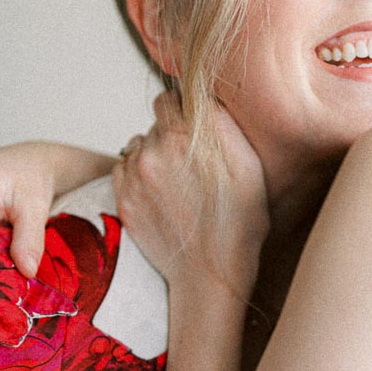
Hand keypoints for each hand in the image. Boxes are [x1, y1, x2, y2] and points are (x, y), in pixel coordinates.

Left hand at [113, 93, 268, 299]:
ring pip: (138, 147)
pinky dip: (139, 176)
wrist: (210, 275)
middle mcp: (151, 151)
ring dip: (154, 156)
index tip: (195, 128)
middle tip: (193, 165)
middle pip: (154, 125)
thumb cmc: (239, 223)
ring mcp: (133, 177)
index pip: (169, 99)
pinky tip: (162, 195)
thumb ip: (223, 122)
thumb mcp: (248, 166)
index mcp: (182, 136)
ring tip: (178, 184)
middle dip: (171, 136)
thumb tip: (205, 95)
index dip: (184, 110)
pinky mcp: (123, 200)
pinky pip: (124, 170)